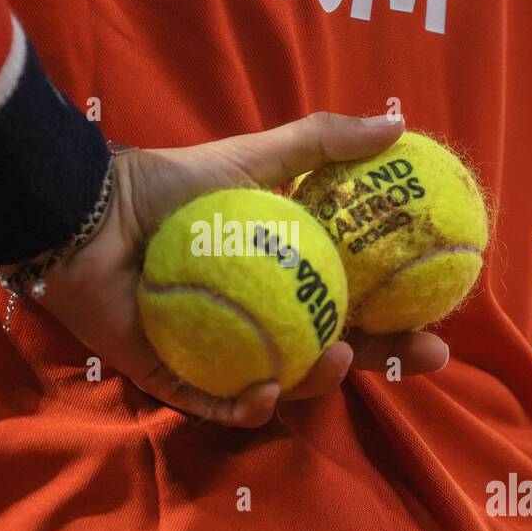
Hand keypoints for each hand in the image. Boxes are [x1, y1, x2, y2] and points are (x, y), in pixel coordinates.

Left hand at [37, 113, 450, 427]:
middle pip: (332, 351)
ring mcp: (219, 352)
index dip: (399, 320)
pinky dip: (246, 406)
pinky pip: (218, 407)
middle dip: (383, 362)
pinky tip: (267, 392)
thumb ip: (323, 143)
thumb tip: (397, 123)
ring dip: (318, 381)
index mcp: (281, 276)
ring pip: (285, 384)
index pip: (353, 305)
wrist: (93, 213)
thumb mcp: (255, 156)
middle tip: (425, 357)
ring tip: (336, 356)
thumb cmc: (171, 183)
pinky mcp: (174, 379)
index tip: (438, 324)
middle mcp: (258, 317)